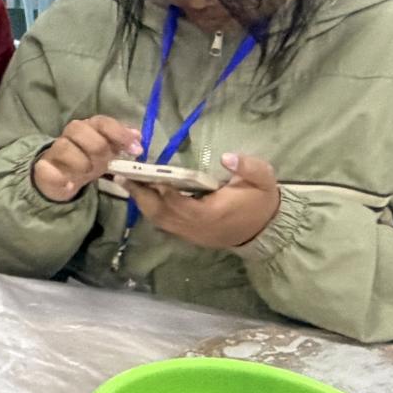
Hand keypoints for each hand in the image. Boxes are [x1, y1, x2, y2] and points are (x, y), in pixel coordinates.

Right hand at [31, 116, 140, 203]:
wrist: (61, 176)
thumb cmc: (88, 159)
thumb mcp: (107, 151)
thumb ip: (121, 142)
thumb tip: (138, 136)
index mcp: (87, 127)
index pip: (102, 122)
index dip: (119, 134)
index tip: (136, 150)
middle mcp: (70, 134)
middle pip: (81, 131)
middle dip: (99, 149)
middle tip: (107, 164)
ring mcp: (55, 151)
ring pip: (64, 148)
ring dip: (81, 163)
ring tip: (90, 174)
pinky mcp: (43, 168)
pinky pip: (46, 170)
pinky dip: (59, 178)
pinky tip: (70, 185)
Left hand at [125, 151, 281, 250]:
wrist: (266, 229)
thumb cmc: (261, 200)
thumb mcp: (263, 178)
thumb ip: (248, 166)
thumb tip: (227, 157)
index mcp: (213, 214)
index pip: (182, 205)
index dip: (165, 192)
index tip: (150, 175)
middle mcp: (197, 227)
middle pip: (162, 214)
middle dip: (142, 196)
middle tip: (125, 176)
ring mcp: (192, 234)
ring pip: (160, 220)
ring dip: (143, 202)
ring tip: (128, 182)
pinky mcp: (189, 235)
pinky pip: (164, 223)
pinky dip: (152, 209)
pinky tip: (142, 193)